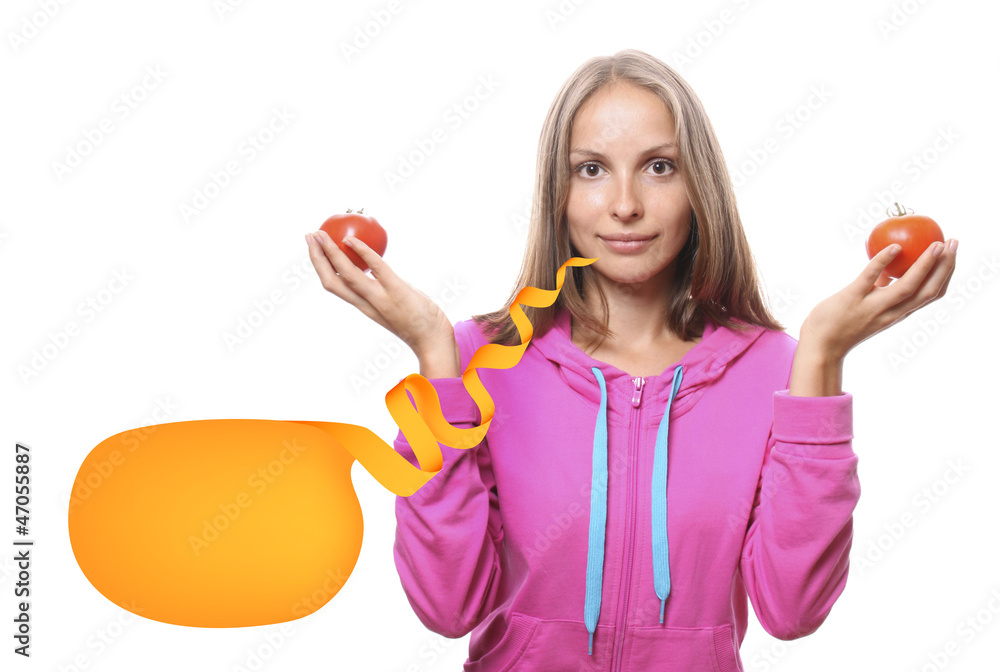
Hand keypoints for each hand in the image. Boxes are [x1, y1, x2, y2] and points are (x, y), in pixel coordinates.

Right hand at [305, 230, 457, 362]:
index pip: (334, 286)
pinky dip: (362, 253)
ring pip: (347, 274)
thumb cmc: (418, 324)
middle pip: (332, 280)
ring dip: (330, 253)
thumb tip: (378, 269)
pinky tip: (350, 240)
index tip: (314, 249)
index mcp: (364, 307)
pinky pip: (376, 269)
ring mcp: (381, 298)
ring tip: (319, 234)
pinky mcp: (397, 291)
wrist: (433, 342)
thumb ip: (383, 290)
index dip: (321, 267)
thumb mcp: (394, 306)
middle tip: (309, 236)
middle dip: (317, 257)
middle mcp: (366, 304)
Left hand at [799, 238, 958, 359]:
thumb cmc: (842, 324)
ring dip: (925, 265)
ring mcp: (872, 307)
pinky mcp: (852, 299)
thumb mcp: (869, 306)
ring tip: (936, 244)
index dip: (946, 275)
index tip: (953, 255)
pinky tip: (894, 247)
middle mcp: (891, 313)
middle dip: (945, 267)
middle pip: (928, 291)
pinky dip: (883, 262)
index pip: (931, 295)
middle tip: (953, 243)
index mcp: (898, 313)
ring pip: (906, 287)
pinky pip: (870, 278)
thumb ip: (881, 288)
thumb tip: (890, 264)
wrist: (820, 348)